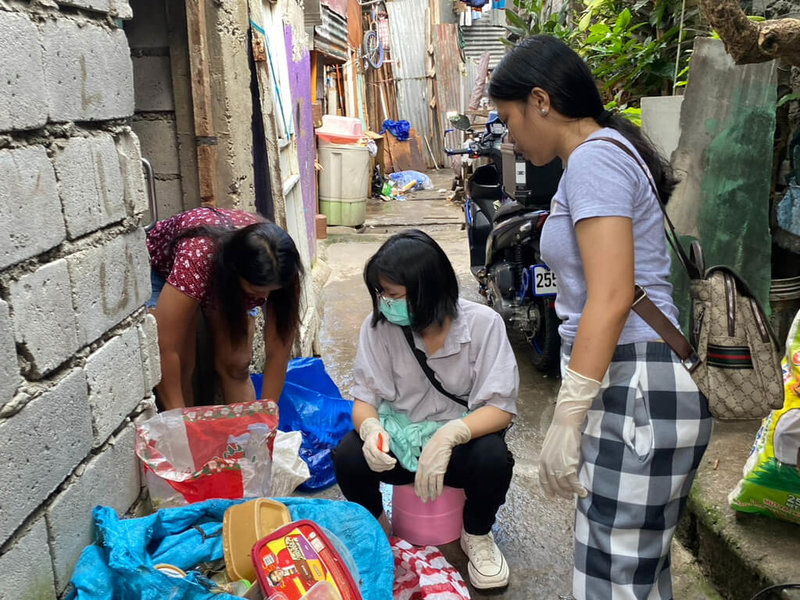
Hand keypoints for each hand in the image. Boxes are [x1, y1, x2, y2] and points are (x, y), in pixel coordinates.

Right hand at [358, 417, 396, 472]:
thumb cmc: (379, 435)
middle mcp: (366, 450)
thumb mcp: (384, 435)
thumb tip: (386, 450)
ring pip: (373, 465)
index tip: (393, 460)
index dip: (385, 458)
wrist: (373, 435)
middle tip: (393, 462)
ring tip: (392, 464)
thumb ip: (385, 442)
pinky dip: (381, 468)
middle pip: (374, 460)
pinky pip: (374, 467)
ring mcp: (366, 456)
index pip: (376, 453)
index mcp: (369, 443)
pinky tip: (388, 466)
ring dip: (384, 467)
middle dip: (385, 463)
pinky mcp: (368, 460)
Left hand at [415, 419, 471, 501]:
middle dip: (423, 493)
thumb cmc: (435, 445)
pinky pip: (439, 482)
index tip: (418, 494)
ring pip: (430, 485)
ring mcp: (433, 469)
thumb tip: (423, 470)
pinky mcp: (441, 470)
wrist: (443, 440)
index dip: (417, 487)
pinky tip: (439, 493)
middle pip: (423, 484)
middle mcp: (425, 468)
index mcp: (420, 463)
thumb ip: (423, 462)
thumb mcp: (425, 453)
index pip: (417, 479)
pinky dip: (438, 489)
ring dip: (431, 493)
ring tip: (432, 499)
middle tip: (424, 500)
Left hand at [538, 367, 601, 498]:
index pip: (542, 480)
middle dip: (561, 493)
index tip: (552, 496)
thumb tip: (556, 464)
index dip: (547, 489)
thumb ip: (552, 457)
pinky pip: (573, 483)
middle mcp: (547, 465)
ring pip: (564, 486)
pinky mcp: (568, 467)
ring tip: (576, 494)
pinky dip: (578, 489)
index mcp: (542, 460)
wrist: (566, 422)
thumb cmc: (560, 431)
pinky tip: (583, 492)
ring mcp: (557, 467)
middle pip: (553, 486)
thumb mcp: (551, 446)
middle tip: (567, 497)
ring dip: (570, 492)